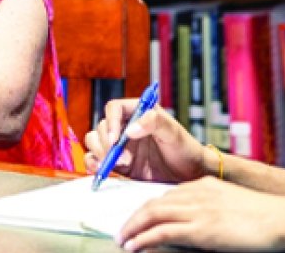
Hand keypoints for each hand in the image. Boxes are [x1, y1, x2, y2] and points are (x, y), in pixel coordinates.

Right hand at [82, 99, 207, 183]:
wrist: (190, 175)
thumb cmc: (185, 149)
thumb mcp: (173, 133)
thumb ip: (154, 123)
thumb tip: (130, 129)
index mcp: (138, 112)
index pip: (115, 108)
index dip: (111, 121)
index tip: (116, 139)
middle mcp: (126, 126)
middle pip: (103, 127)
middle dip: (106, 142)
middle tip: (121, 159)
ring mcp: (121, 145)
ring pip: (95, 141)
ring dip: (99, 152)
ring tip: (115, 165)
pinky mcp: (119, 163)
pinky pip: (97, 159)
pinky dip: (94, 163)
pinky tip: (101, 170)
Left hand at [116, 176, 284, 251]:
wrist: (281, 218)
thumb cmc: (264, 216)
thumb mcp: (232, 204)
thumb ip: (212, 208)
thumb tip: (198, 223)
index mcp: (205, 184)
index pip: (168, 195)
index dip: (150, 208)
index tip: (139, 218)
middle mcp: (197, 193)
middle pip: (155, 203)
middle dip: (135, 217)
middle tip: (123, 230)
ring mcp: (198, 210)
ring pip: (153, 215)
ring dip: (133, 228)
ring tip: (123, 240)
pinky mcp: (200, 229)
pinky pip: (162, 232)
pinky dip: (144, 239)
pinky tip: (135, 246)